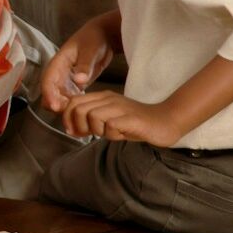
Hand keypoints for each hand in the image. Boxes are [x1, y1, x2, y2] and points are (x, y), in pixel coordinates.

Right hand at [42, 18, 115, 113]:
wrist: (102, 35)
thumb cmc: (94, 39)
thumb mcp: (90, 50)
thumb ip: (85, 65)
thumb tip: (79, 81)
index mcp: (58, 62)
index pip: (48, 81)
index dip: (49, 95)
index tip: (55, 107)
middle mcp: (59, 73)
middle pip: (50, 93)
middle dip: (56, 105)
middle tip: (70, 114)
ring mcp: (66, 80)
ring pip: (58, 98)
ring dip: (64, 107)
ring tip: (78, 114)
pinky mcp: (74, 85)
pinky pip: (68, 99)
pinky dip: (73, 105)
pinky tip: (83, 109)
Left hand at [60, 91, 182, 146]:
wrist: (165, 120)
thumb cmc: (135, 123)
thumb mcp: (109, 120)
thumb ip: (90, 121)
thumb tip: (70, 128)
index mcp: (102, 97)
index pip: (73, 102)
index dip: (67, 118)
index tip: (73, 131)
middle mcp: (109, 99)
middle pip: (78, 109)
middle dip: (79, 126)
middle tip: (90, 135)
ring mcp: (120, 107)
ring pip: (92, 116)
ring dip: (97, 130)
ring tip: (111, 133)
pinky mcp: (130, 118)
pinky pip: (110, 126)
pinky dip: (112, 135)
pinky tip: (122, 135)